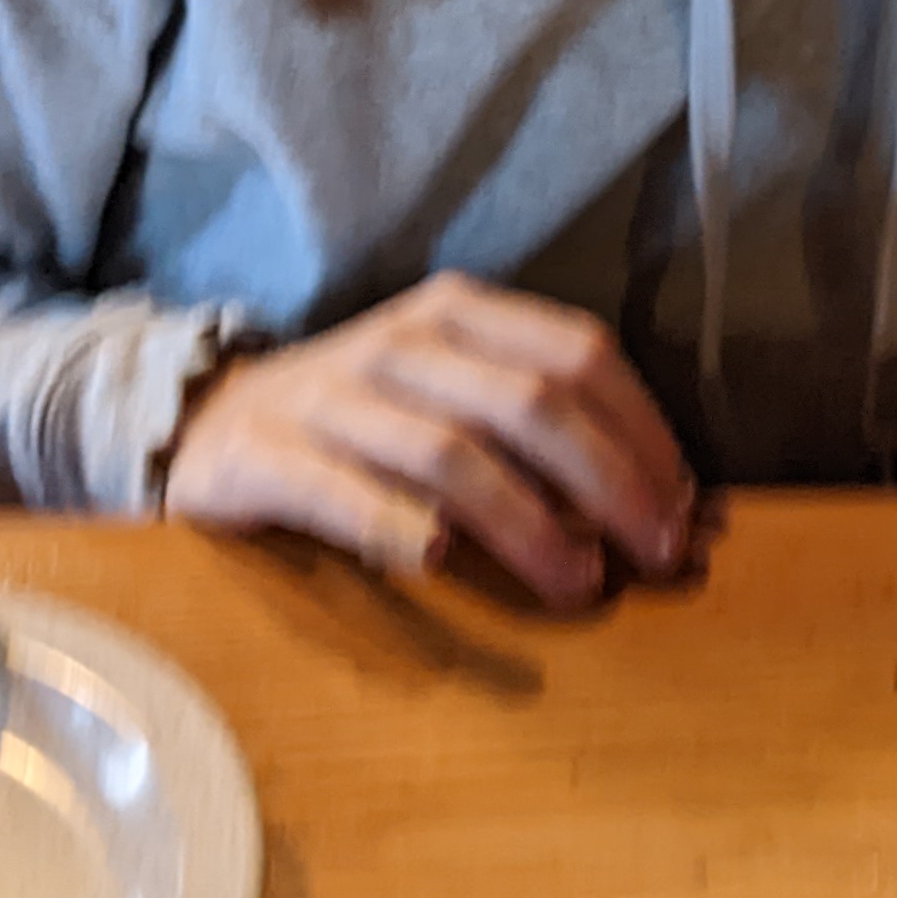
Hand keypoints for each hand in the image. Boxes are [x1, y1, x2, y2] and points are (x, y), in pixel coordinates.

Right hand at [161, 271, 693, 610]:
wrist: (209, 419)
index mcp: (460, 315)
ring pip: (451, 453)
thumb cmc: (364, 420)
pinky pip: (343, 493)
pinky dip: (397, 528)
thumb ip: (544, 431)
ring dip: (529, 523)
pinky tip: (440, 564)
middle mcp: (402, 344)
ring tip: (579, 582)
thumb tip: (668, 503)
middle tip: (656, 557)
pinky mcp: (265, 457)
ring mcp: (330, 398)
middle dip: (611, 481)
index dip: (643, 432)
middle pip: (531, 403)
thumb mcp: (453, 394)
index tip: (687, 507)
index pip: (579, 354)